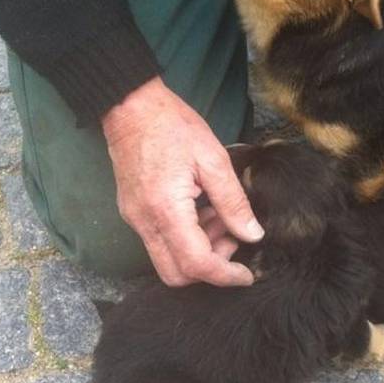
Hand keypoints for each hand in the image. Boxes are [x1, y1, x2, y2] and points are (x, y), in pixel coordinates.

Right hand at [102, 77, 262, 286]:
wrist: (131, 107)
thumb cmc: (173, 126)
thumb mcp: (214, 159)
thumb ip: (233, 202)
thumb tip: (252, 234)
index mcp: (166, 210)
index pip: (196, 264)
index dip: (225, 275)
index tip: (247, 275)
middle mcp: (144, 222)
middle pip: (176, 274)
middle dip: (210, 267)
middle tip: (233, 238)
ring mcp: (134, 219)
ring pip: (167, 260)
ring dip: (199, 250)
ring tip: (221, 217)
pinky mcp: (133, 212)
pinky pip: (160, 241)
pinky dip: (186, 237)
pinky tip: (204, 210)